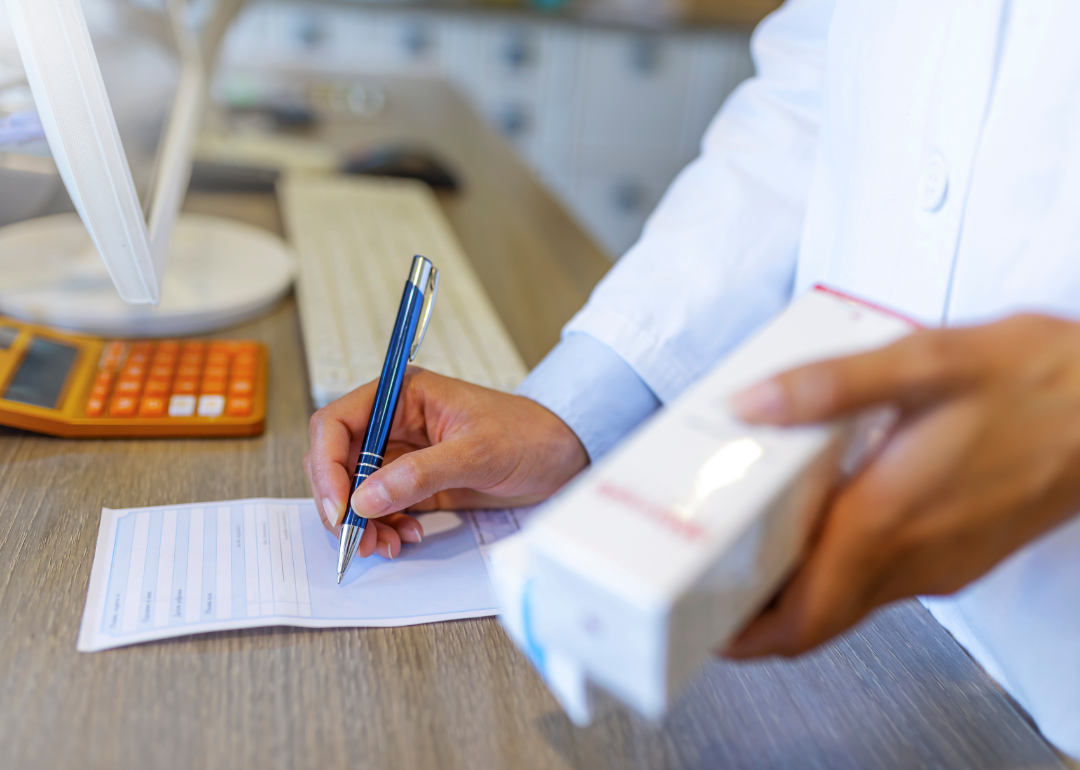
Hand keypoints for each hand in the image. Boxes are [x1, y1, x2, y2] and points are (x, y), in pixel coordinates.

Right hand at [304, 367, 587, 559]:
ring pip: (356, 490)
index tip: (339, 507)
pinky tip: (406, 537)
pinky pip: (382, 507)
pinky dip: (384, 527)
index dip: (326, 466)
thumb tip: (365, 498)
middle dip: (342, 503)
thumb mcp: (476, 452)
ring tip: (385, 545)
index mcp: (401, 396)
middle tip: (356, 538)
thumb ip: (420, 474)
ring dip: (362, 523)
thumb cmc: (528, 434)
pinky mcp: (416, 482)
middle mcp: (394, 422)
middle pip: (338, 461)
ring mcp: (403, 454)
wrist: (562, 454)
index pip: (336, 424)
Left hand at [723, 314, 1079, 657]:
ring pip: (853, 602)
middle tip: (716, 579)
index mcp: (889, 518)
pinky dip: (842, 569)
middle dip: (762, 613)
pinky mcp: (962, 554)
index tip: (708, 621)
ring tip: (757, 544)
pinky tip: (829, 519)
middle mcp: (915, 557)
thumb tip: (751, 403)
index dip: (748, 631)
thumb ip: (830, 384)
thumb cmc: (1039, 381)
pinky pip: (886, 581)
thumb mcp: (927, 360)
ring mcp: (944, 563)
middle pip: (820, 618)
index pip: (805, 614)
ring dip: (801, 589)